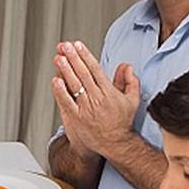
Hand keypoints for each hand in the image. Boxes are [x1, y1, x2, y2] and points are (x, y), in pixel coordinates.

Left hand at [51, 41, 139, 158]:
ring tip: (58, 58)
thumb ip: (130, 81)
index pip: (95, 69)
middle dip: (73, 58)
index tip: (78, 45)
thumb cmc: (122, 122)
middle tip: (65, 46)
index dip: (85, 56)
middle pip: (83, 74)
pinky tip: (55, 80)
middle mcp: (96, 99)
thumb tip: (126, 66)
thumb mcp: (132, 100)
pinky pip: (66, 102)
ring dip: (65, 70)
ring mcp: (85, 109)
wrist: (114, 144)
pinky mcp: (76, 118)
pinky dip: (60, 91)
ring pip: (74, 85)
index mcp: (109, 92)